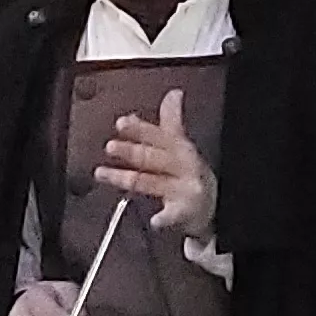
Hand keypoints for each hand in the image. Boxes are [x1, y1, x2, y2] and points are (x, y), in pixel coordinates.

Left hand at [96, 87, 215, 240]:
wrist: (213, 206)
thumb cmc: (191, 173)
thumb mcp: (182, 146)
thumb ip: (171, 121)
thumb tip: (172, 95)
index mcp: (181, 148)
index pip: (160, 135)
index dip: (140, 129)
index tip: (122, 123)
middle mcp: (183, 167)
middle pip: (153, 157)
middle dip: (131, 151)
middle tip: (110, 146)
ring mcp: (184, 189)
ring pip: (151, 183)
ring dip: (127, 179)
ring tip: (103, 175)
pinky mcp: (185, 212)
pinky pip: (173, 215)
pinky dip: (165, 218)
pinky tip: (155, 221)